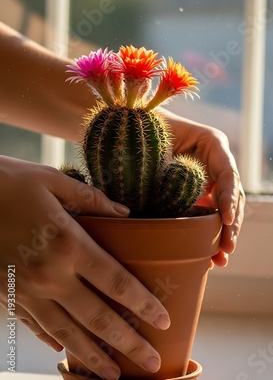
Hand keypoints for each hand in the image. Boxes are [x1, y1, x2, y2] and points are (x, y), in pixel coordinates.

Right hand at [0, 156, 169, 378]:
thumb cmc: (10, 182)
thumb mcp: (52, 180)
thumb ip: (91, 198)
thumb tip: (124, 213)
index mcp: (68, 243)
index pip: (115, 282)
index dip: (142, 304)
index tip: (162, 320)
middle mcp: (50, 274)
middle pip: (97, 317)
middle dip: (128, 343)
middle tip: (152, 362)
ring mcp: (27, 290)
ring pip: (67, 333)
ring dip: (94, 357)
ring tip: (115, 374)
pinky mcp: (8, 295)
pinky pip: (35, 326)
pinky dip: (53, 341)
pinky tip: (65, 352)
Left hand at [162, 109, 244, 266]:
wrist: (134, 125)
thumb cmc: (147, 128)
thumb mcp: (158, 143)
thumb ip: (172, 166)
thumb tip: (178, 196)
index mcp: (212, 143)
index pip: (228, 173)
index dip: (229, 197)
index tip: (225, 219)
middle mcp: (216, 160)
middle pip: (232, 194)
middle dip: (231, 222)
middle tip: (227, 246)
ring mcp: (209, 176)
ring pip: (224, 207)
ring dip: (224, 232)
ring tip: (221, 258)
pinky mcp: (199, 190)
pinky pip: (210, 211)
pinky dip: (210, 231)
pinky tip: (211, 253)